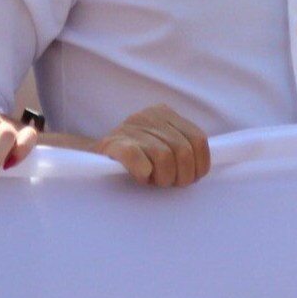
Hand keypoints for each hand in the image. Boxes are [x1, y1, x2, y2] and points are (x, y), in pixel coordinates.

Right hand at [91, 105, 211, 187]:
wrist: (95, 157)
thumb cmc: (137, 157)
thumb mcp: (162, 143)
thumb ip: (182, 148)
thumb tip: (201, 166)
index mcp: (164, 113)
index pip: (198, 139)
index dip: (199, 165)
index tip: (190, 178)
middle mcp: (148, 116)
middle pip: (183, 150)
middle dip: (181, 176)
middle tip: (169, 184)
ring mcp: (129, 128)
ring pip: (164, 157)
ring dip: (163, 178)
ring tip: (154, 181)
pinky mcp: (112, 144)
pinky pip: (135, 156)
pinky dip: (143, 172)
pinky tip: (142, 177)